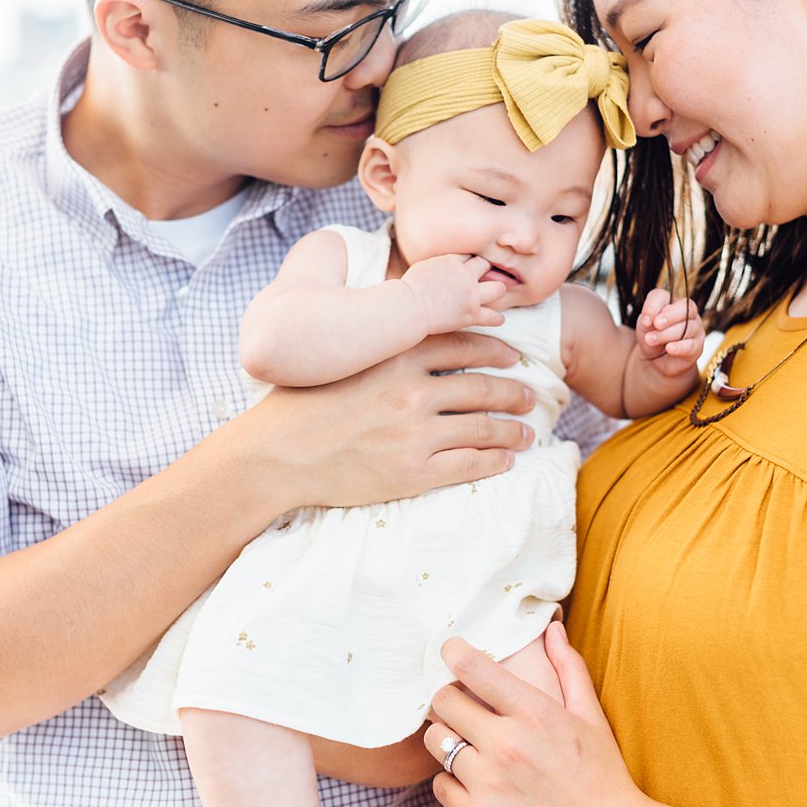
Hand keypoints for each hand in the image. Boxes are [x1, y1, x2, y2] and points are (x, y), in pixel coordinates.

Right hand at [252, 332, 535, 509]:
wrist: (276, 454)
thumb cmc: (301, 402)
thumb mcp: (344, 356)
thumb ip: (383, 343)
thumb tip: (415, 333)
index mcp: (396, 356)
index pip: (463, 344)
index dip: (495, 348)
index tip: (513, 356)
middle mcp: (412, 391)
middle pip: (483, 387)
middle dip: (514, 392)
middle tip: (530, 395)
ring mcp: (415, 434)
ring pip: (483, 427)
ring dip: (512, 429)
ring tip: (527, 431)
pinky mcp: (412, 472)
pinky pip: (468, 465)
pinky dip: (494, 461)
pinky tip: (506, 459)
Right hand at [402, 254, 507, 334]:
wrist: (407, 307)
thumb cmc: (408, 289)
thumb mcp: (423, 266)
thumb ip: (438, 264)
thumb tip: (441, 266)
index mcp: (451, 260)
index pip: (469, 255)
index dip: (469, 261)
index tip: (468, 266)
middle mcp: (465, 275)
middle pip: (485, 265)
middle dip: (484, 270)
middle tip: (483, 277)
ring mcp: (471, 295)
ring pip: (498, 288)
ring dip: (496, 291)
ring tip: (494, 294)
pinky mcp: (471, 314)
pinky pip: (493, 316)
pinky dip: (496, 318)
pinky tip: (497, 319)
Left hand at [422, 623, 648, 806]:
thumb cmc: (603, 779)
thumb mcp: (591, 719)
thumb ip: (568, 668)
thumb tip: (551, 629)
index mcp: (535, 713)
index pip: (472, 667)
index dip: (454, 652)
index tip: (450, 651)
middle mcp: (507, 744)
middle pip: (443, 702)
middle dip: (449, 699)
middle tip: (460, 706)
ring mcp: (489, 783)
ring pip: (435, 742)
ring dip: (446, 739)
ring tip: (466, 744)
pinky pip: (439, 784)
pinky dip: (451, 781)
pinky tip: (473, 781)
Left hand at [635, 290, 704, 378]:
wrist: (655, 360)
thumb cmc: (651, 337)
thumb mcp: (644, 326)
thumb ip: (647, 318)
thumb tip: (650, 320)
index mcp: (670, 303)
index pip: (662, 296)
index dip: (653, 306)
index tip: (644, 320)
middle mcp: (687, 313)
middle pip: (685, 308)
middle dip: (669, 316)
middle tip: (656, 324)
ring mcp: (695, 329)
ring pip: (687, 327)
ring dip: (666, 334)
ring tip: (651, 340)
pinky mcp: (697, 347)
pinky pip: (691, 345)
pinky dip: (679, 347)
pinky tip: (669, 348)